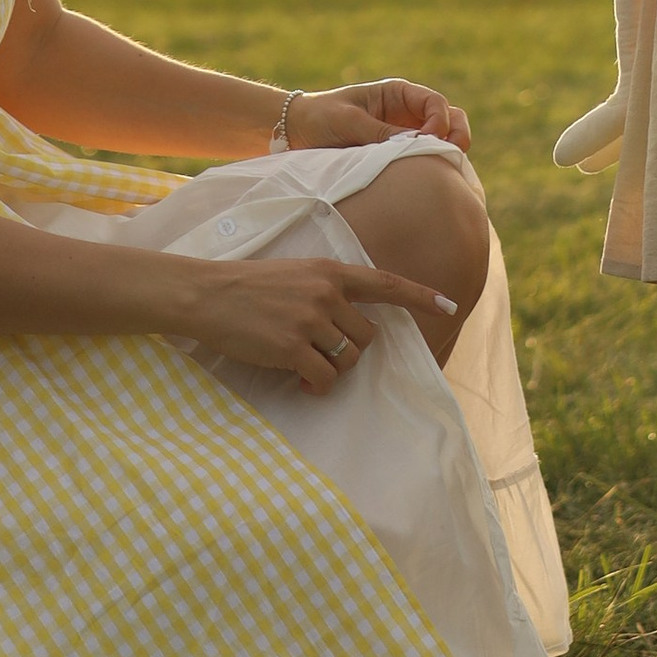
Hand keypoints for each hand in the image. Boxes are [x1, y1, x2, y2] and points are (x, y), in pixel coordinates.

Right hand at [195, 252, 458, 393]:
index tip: (449, 305)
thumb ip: (326, 289)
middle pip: (366, 336)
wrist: (206, 294)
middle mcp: (325, 293)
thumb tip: (353, 321)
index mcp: (329, 271)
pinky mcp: (292, 347)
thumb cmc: (248, 286)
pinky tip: (297, 379)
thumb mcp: (294, 274)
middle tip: (319, 353)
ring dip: (331, 370)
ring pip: (347, 360)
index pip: (384, 283)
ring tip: (304, 366)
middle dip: (348, 351)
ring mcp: (309, 320)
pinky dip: (315, 385)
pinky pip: (324, 378)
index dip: (420, 296)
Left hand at [284, 77, 472, 155]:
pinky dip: (431, 168)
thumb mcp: (349, 121)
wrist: (296, 132)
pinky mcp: (396, 157)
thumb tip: (416, 146)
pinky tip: (427, 180)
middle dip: (457, 135)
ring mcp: (404, 136)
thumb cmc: (320, 117)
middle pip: (450, 119)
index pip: (436, 103)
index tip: (427, 140)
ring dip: (447, 153)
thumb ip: (381, 133)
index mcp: (398, 94)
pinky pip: (423, 161)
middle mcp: (406, 113)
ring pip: (442, 141)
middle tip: (453, 155)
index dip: (440, 121)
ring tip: (441, 170)